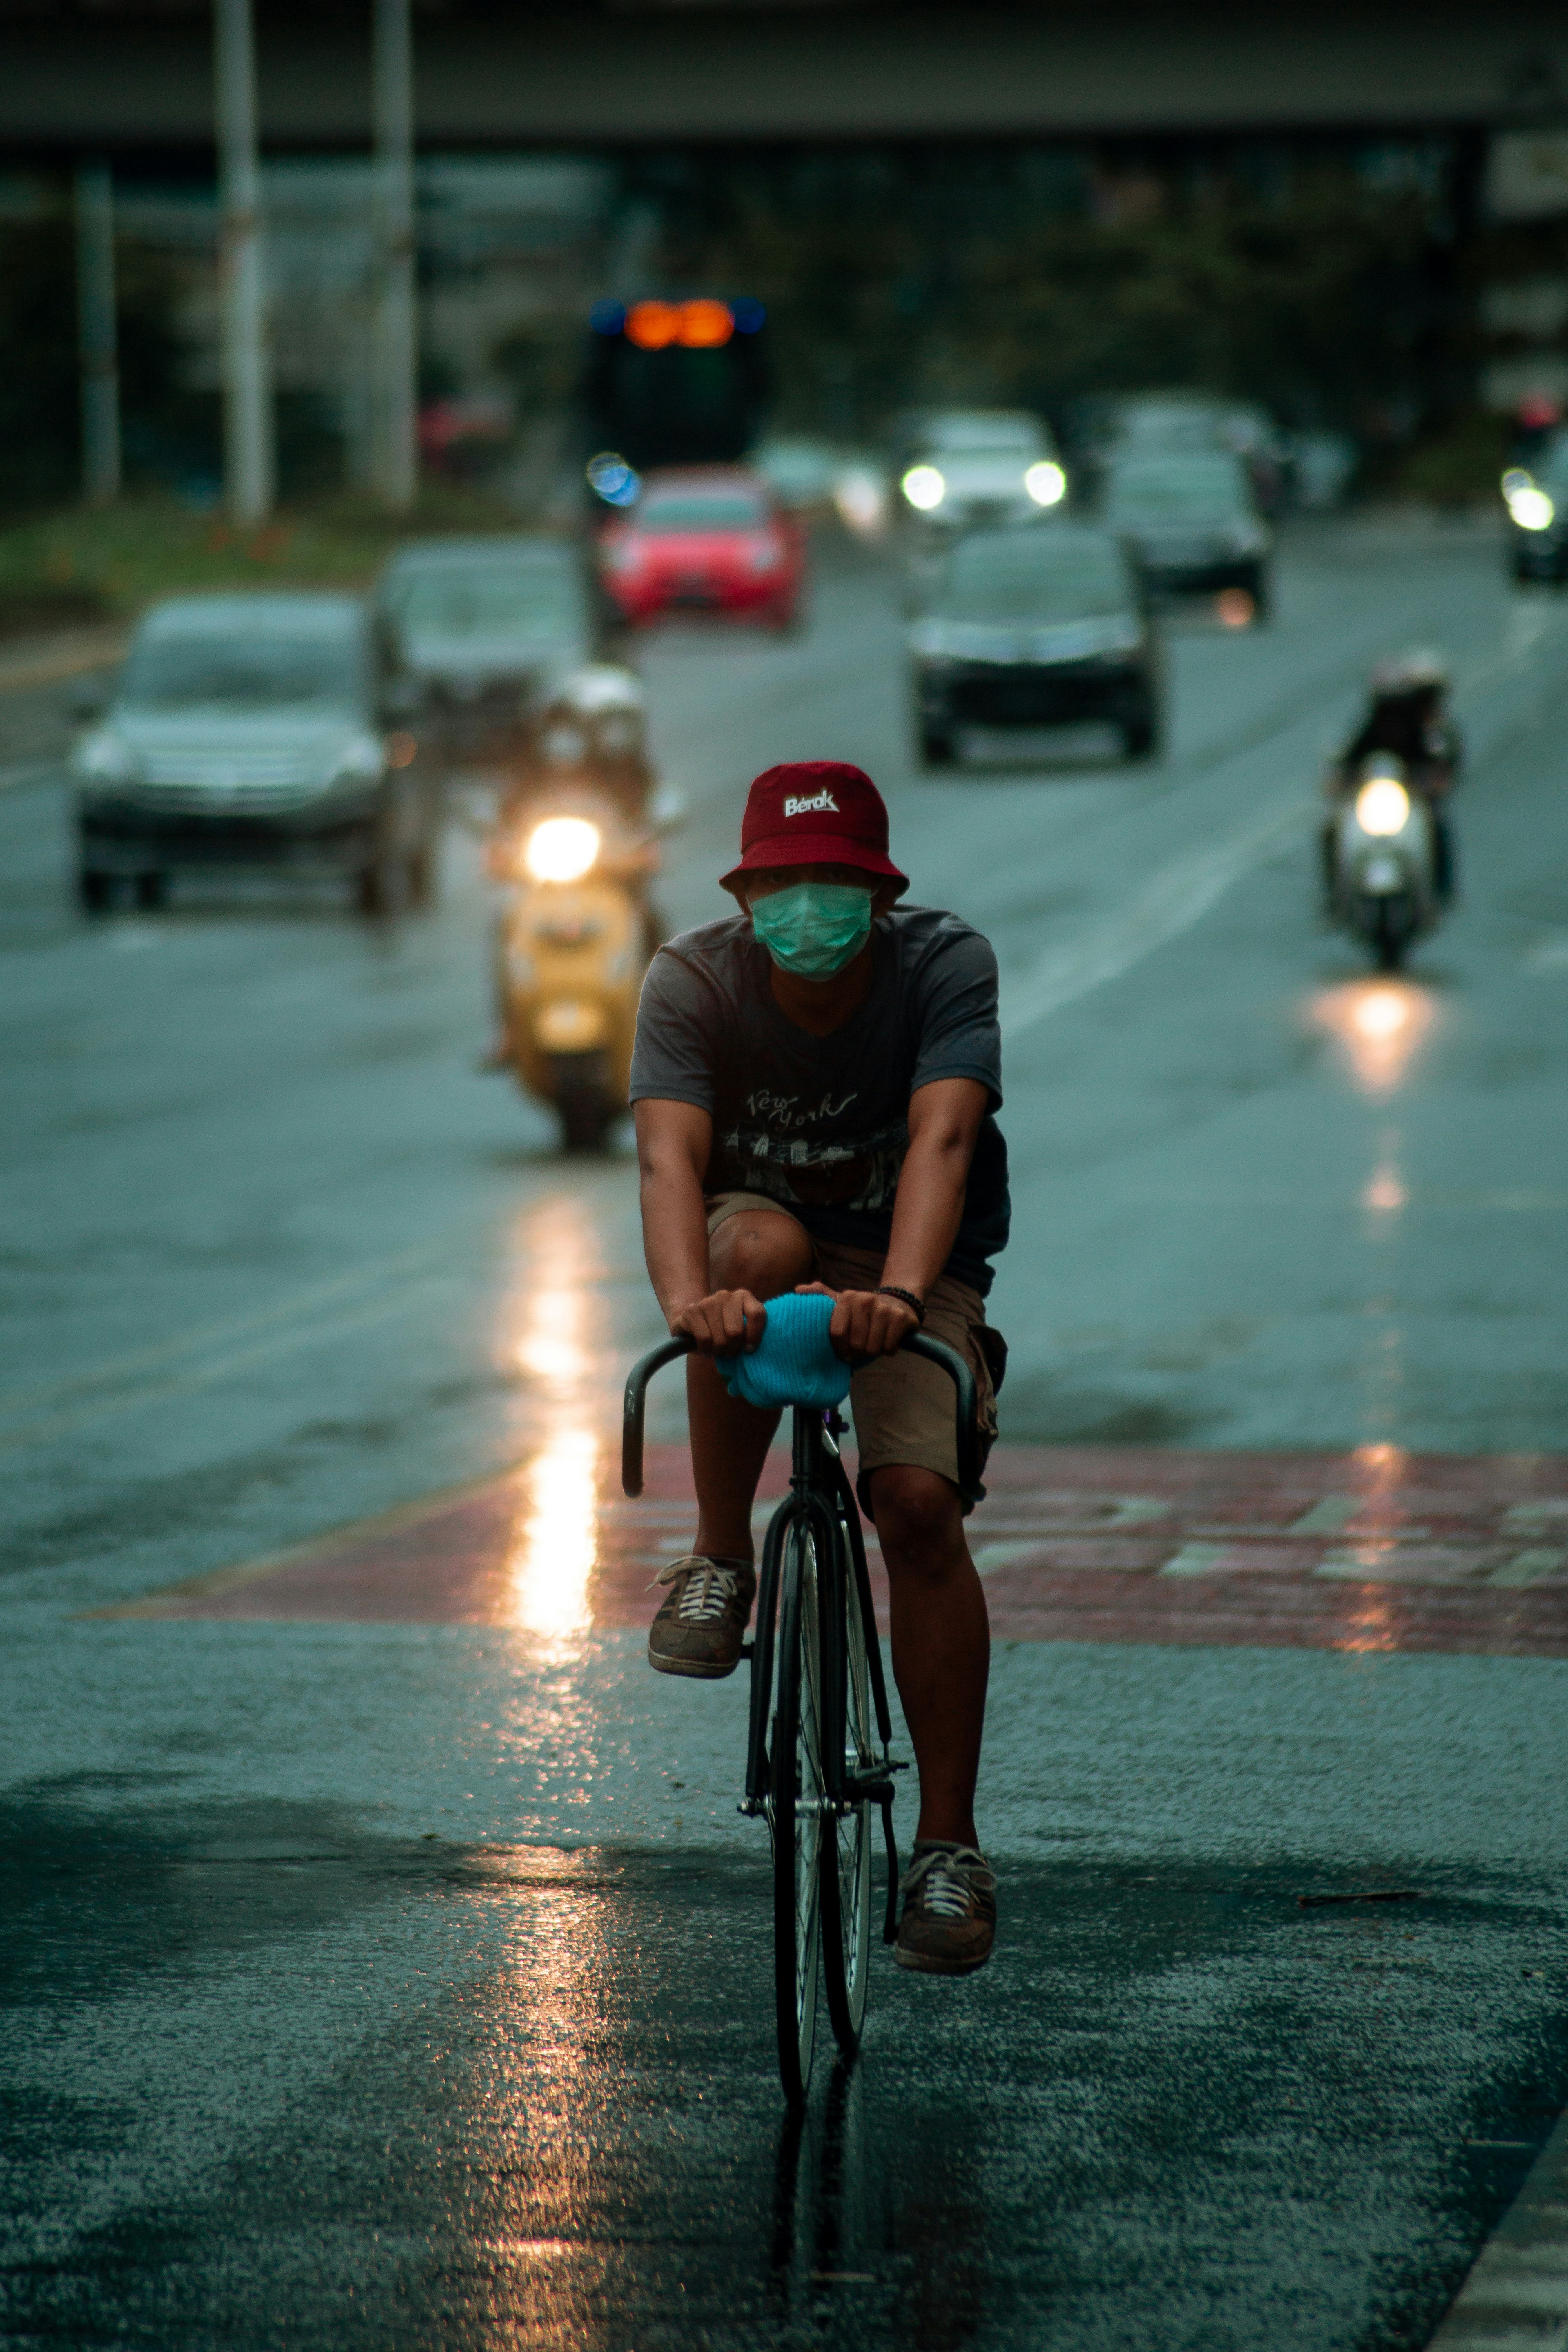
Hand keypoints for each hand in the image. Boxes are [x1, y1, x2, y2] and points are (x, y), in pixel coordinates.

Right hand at [670, 1288, 767, 1356]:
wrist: (692, 1323)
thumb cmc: (722, 1329)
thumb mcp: (741, 1327)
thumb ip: (750, 1331)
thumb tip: (751, 1348)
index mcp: (743, 1296)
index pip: (756, 1314)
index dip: (754, 1336)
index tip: (749, 1349)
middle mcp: (726, 1295)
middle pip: (736, 1331)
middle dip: (733, 1349)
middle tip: (729, 1352)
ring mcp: (708, 1302)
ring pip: (720, 1338)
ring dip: (719, 1351)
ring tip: (716, 1351)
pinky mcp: (692, 1311)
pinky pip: (705, 1339)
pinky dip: (706, 1349)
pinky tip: (705, 1349)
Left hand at [796, 1281, 918, 1358]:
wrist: (896, 1304)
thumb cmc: (862, 1311)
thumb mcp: (840, 1302)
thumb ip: (820, 1296)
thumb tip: (798, 1290)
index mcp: (847, 1297)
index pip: (837, 1334)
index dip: (840, 1347)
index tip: (844, 1348)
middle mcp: (865, 1299)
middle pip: (855, 1344)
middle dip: (858, 1350)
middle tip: (861, 1345)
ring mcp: (884, 1308)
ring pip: (872, 1348)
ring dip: (874, 1350)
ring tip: (874, 1341)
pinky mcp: (900, 1318)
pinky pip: (888, 1347)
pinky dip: (888, 1349)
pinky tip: (887, 1340)